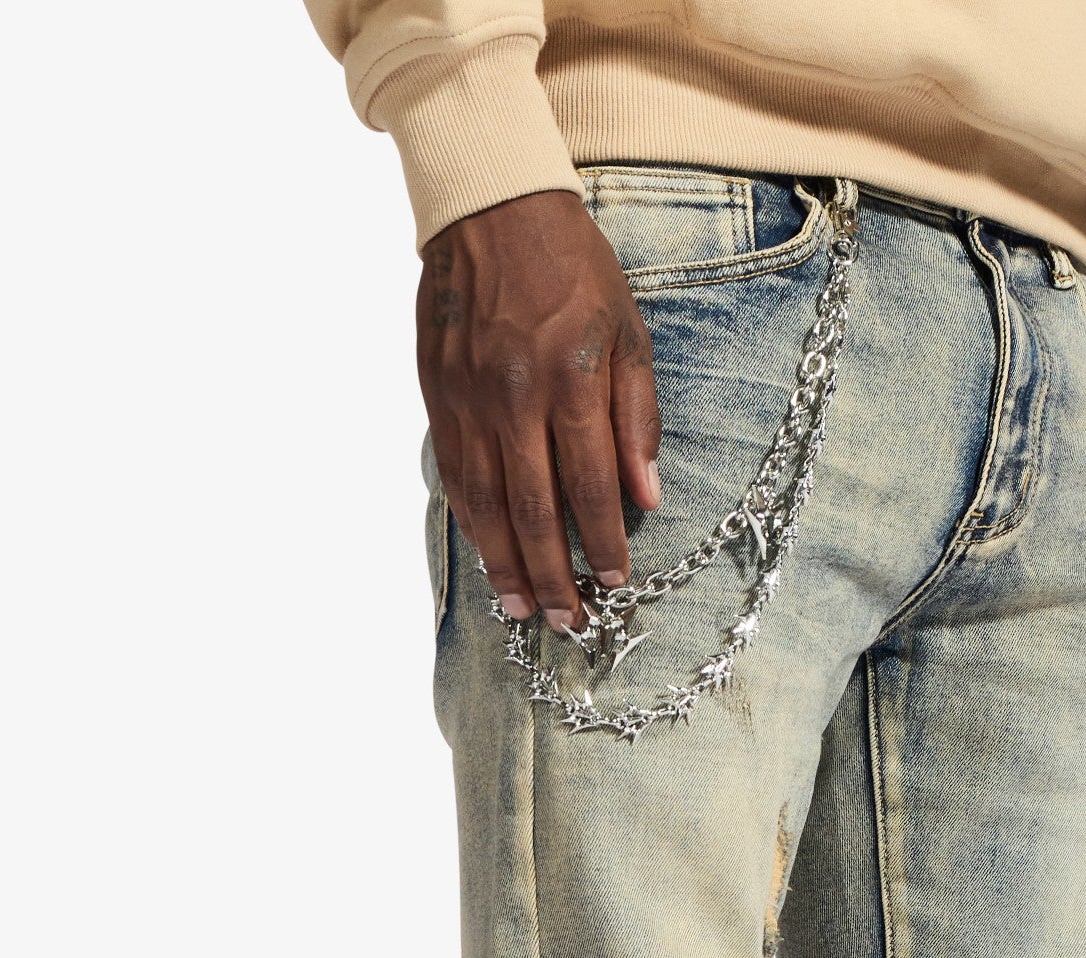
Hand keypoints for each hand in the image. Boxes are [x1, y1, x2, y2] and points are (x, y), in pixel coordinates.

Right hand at [416, 191, 661, 630]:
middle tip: (570, 622)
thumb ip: (637, 417)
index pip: (591, 484)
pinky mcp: (437, 395)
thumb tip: (647, 496)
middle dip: (555, 574)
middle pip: (535, 509)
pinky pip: (457, 476)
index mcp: (569, 380)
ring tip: (524, 608)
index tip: (614, 582)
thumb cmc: (573, 270)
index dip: (603, 541)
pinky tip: (490, 556)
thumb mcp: (627, 332)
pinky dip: (473, 524)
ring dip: (508, 564)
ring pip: (488, 503)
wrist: (491, 207)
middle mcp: (515, 396)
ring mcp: (469, 399)